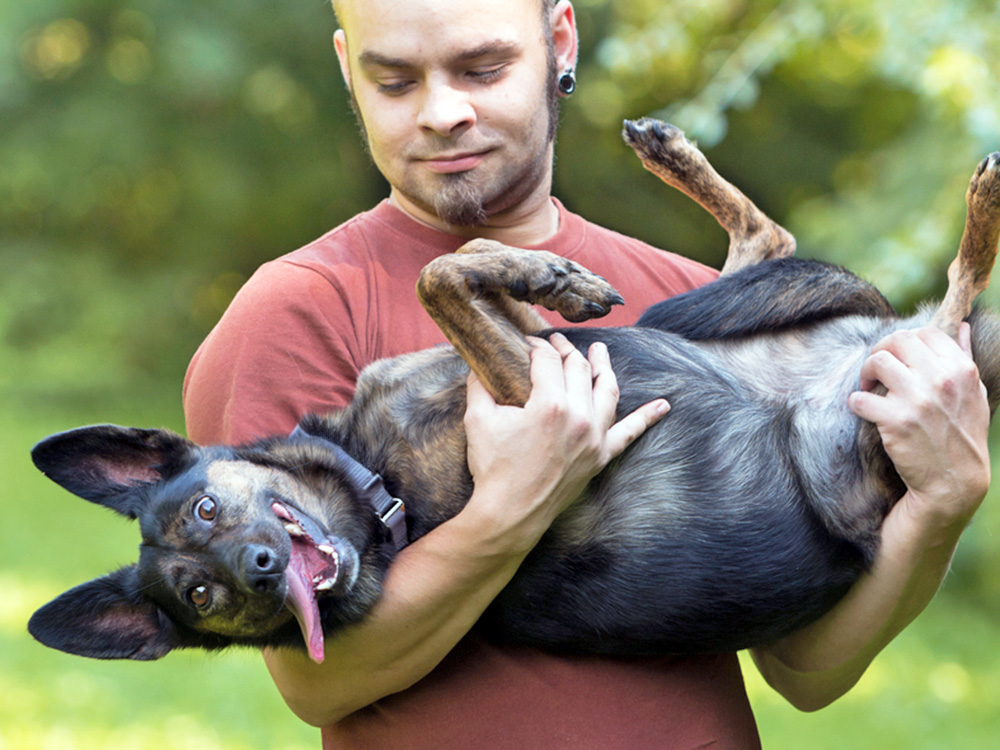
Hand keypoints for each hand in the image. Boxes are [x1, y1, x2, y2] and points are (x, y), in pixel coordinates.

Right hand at [463, 333, 668, 538]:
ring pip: (607, 390)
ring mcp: (594, 437)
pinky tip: (664, 405)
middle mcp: (579, 417)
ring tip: (601, 351)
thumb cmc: (493, 468)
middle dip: (565, 350)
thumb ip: (479, 386)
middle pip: (578, 369)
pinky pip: (629, 434)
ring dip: (604, 366)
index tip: (526, 345)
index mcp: (550, 404)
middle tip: (554, 343)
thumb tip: (478, 365)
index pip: (547, 361)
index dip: (535, 347)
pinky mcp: (600, 457)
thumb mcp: (478, 419)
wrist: (510, 514)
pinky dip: (647, 418)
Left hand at [848, 323, 989, 531]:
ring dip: (866, 373)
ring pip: (877, 362)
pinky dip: (856, 403)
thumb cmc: (962, 436)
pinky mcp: (895, 422)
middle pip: (898, 340)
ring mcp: (917, 401)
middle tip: (876, 369)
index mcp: (962, 371)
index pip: (926, 333)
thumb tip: (964, 326)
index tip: (898, 356)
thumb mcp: (974, 394)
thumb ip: (966, 358)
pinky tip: (864, 410)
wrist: (954, 483)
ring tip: (869, 388)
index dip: (905, 341)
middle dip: (881, 350)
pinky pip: (860, 398)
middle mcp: (941, 381)